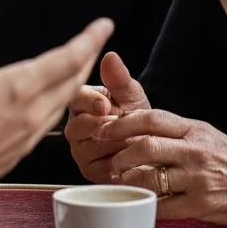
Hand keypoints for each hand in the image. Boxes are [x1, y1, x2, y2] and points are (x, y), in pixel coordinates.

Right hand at [0, 0, 112, 202]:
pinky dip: (60, 103)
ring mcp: (27, 136)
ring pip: (65, 102)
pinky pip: (50, 122)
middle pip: (74, 80)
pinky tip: (48, 101)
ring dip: (76, 80)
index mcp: (21, 88)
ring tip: (77, 66)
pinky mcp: (17, 153)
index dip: (91, 39)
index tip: (106, 24)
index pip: (70, 58)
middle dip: (88, 56)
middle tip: (96, 40)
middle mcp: (32, 113)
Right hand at [65, 52, 150, 181]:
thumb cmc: (137, 116)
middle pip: (76, 127)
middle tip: (120, 124)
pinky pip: (96, 167)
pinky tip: (127, 154)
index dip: (89, 101)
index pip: (74, 99)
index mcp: (81, 104)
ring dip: (111, 143)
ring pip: (87, 148)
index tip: (106, 104)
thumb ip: (119, 78)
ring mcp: (80, 151)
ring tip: (128, 138)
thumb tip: (109, 56)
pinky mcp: (88, 171)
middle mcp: (75, 128)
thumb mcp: (132, 94)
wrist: (152, 146)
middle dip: (101, 125)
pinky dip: (114, 160)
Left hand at [97, 110, 226, 226]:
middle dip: (121, 153)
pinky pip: (163, 205)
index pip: (152, 118)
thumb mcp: (205, 134)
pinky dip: (146, 203)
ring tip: (121, 181)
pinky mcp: (200, 203)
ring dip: (129, 180)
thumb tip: (138, 126)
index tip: (106, 130)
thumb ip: (176, 130)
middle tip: (110, 161)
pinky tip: (139, 200)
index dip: (124, 123)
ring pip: (150, 177)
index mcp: (194, 129)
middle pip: (146, 145)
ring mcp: (197, 178)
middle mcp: (195, 150)